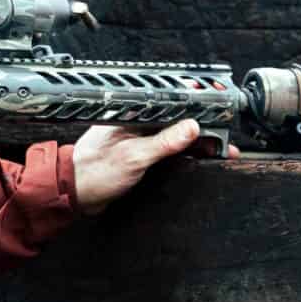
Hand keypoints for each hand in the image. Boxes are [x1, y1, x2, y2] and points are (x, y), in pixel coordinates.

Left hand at [72, 120, 237, 215]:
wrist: (75, 194)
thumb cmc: (93, 173)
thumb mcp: (134, 157)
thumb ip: (164, 142)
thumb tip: (191, 128)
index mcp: (133, 115)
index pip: (173, 107)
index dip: (198, 112)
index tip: (218, 119)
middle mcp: (138, 123)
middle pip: (178, 121)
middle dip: (203, 129)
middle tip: (224, 141)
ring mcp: (140, 139)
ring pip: (176, 137)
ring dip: (197, 144)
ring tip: (220, 149)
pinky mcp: (141, 154)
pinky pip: (169, 151)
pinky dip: (186, 155)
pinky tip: (200, 158)